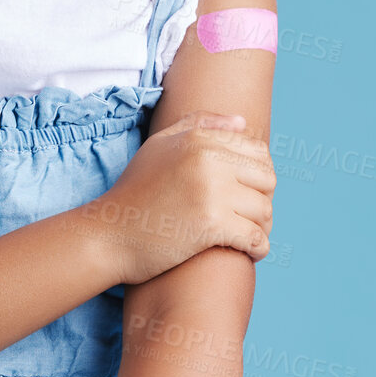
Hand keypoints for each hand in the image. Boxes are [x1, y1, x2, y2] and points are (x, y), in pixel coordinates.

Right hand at [85, 111, 275, 285]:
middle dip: (263, 200)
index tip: (247, 193)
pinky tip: (250, 253)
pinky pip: (256, 238)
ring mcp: (211, 192)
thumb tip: (242, 123)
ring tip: (248, 236)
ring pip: (265, 210)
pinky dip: (259, 249)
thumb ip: (198, 125)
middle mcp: (207, 159)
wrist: (108, 236)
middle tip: (249, 217)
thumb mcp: (159, 146)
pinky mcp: (211, 225)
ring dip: (262, 228)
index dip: (258, 175)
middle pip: (267, 179)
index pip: (257, 151)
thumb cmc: (134, 193)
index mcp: (198, 138)